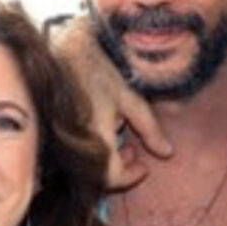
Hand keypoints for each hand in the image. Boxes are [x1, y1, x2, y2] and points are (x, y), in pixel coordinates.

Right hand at [50, 16, 171, 189]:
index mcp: (96, 137)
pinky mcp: (58, 132)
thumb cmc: (98, 68)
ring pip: (87, 167)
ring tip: (119, 136)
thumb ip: (148, 128)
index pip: (112, 177)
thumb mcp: (128, 97)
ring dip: (106, 159)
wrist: (63, 48)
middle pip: (98, 177)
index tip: (144, 166)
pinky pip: (76, 153)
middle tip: (134, 151)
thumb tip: (168, 153)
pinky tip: (102, 128)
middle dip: (120, 168)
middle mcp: (76, 143)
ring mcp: (64, 139)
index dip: (131, 176)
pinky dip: (94, 149)